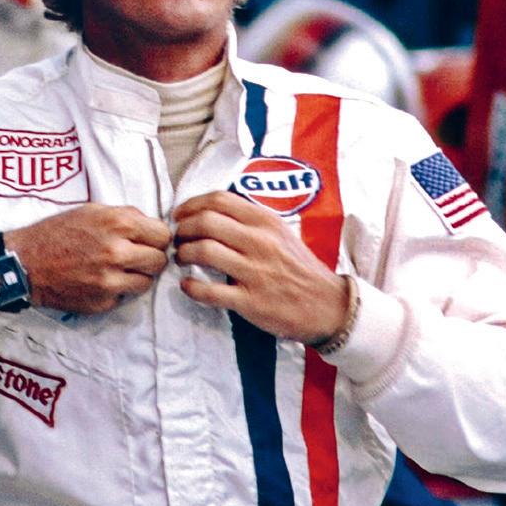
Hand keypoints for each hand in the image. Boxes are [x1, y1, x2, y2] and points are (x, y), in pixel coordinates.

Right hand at [5, 205, 171, 313]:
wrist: (25, 263)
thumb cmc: (57, 232)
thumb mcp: (92, 210)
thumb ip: (125, 216)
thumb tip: (153, 226)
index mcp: (118, 224)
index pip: (163, 235)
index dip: (157, 237)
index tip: (148, 240)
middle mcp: (117, 252)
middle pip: (160, 261)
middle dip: (151, 257)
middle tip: (137, 255)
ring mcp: (110, 281)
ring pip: (147, 282)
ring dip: (138, 276)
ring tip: (121, 268)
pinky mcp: (102, 302)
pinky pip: (125, 296)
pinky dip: (119, 289)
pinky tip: (102, 280)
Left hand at [172, 191, 347, 342]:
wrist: (328, 305)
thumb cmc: (299, 268)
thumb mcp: (280, 233)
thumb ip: (250, 221)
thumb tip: (212, 213)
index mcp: (266, 221)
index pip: (219, 200)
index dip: (191, 205)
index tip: (180, 215)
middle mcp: (260, 242)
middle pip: (206, 222)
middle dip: (183, 229)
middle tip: (177, 238)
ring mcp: (255, 272)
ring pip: (204, 251)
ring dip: (183, 254)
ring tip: (181, 258)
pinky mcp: (250, 301)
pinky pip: (209, 291)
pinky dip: (190, 287)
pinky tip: (187, 286)